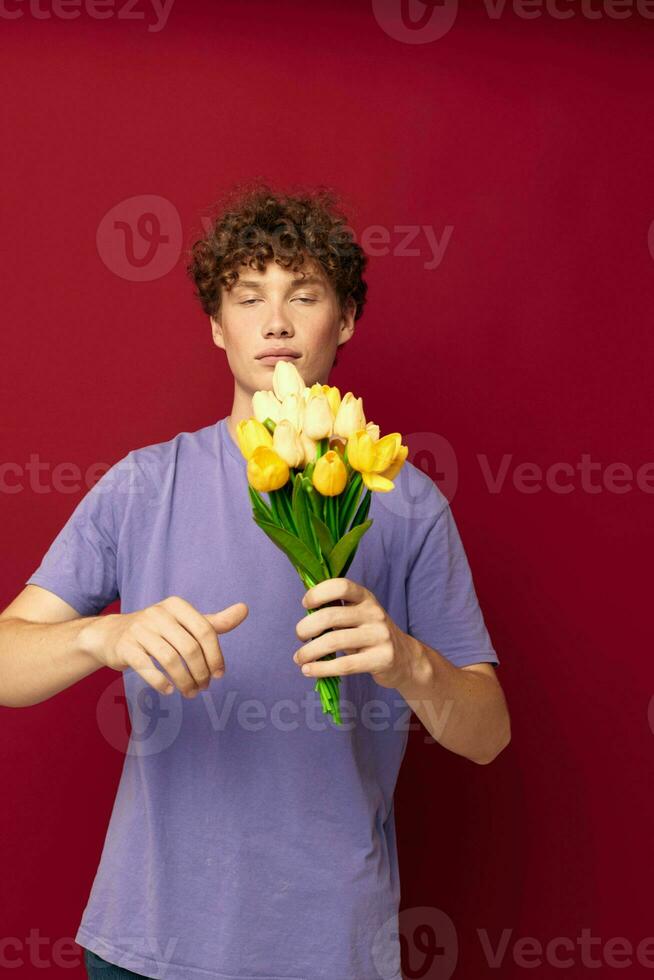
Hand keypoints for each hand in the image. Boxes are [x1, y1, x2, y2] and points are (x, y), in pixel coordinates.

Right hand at [81, 595, 248, 697]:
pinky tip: (169, 690)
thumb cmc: (158, 630)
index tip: (219, 674)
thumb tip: (245, 609)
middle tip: (204, 688)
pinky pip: (147, 667)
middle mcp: (157, 613)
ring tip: (190, 692)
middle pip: (189, 648)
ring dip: (184, 681)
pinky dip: (161, 682)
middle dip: (201, 672)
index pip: (205, 630)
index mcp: (177, 605)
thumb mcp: (185, 623)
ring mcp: (139, 629)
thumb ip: (214, 622)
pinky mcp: (125, 647)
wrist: (112, 635)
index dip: (216, 655)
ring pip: (170, 660)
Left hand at [293, 577, 414, 689]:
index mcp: (365, 598)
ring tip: (299, 659)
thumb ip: (337, 611)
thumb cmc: (370, 634)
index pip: (341, 586)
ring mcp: (379, 636)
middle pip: (331, 616)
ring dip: (309, 651)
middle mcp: (374, 613)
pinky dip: (321, 669)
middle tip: (299, 636)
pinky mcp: (381, 659)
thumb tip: (304, 615)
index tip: (305, 604)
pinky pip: (344, 665)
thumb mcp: (358, 616)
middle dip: (306, 627)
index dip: (319, 593)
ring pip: (334, 641)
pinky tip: (309, 670)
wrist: (405, 658)